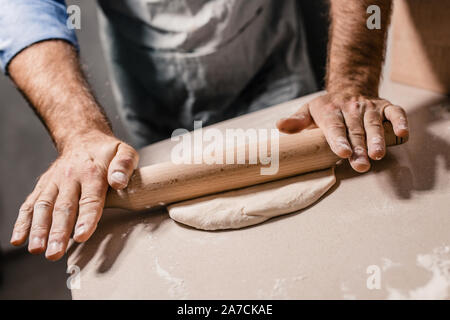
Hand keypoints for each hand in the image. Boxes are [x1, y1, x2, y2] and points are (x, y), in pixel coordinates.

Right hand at [10, 131, 138, 260]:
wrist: (83, 139)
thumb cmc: (107, 152)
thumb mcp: (124, 152)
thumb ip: (124, 166)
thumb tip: (119, 182)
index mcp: (92, 172)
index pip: (89, 199)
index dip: (86, 218)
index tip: (81, 235)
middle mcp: (69, 178)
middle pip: (63, 207)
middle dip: (58, 232)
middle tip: (55, 253)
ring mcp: (54, 183)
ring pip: (43, 207)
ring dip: (38, 230)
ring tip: (37, 250)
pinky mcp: (43, 187)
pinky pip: (30, 204)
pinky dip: (22, 222)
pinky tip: (18, 240)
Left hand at [277, 93, 408, 171]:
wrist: (348, 87)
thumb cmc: (326, 108)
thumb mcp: (308, 111)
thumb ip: (296, 121)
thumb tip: (280, 126)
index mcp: (329, 110)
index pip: (334, 127)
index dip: (338, 140)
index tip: (343, 153)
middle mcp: (350, 108)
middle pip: (354, 130)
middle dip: (358, 148)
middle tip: (360, 165)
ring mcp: (369, 107)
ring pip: (373, 124)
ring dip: (377, 139)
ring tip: (378, 154)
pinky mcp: (384, 107)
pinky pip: (395, 113)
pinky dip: (399, 122)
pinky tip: (402, 134)